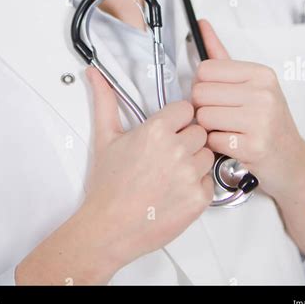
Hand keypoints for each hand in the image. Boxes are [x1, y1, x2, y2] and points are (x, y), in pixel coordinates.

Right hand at [82, 66, 214, 269]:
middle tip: (166, 154)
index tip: (168, 129)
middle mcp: (176, 150)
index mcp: (156, 131)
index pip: (186, 109)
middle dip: (186, 139)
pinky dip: (197, 184)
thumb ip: (105, 101)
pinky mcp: (198, 198)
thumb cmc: (108, 187)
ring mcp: (189, 175)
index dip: (177, 119)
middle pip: (199, 131)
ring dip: (194, 161)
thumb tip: (95, 75)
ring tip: (170, 172)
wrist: (109, 228)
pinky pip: (209, 180)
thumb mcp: (105, 138)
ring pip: (207, 154)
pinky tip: (176, 188)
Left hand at [191, 18, 304, 200]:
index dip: (203, 85)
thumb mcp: (250, 83)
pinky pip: (212, 140)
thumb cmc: (267, 120)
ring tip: (226, 130)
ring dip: (208, 128)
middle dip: (203, 107)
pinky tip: (231, 144)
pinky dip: (216, 145)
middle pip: (200, 93)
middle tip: (221, 116)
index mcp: (260, 74)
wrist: (292, 161)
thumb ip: (221, 55)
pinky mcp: (254, 147)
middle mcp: (263, 94)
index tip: (216, 95)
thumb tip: (201, 24)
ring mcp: (260, 121)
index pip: (205, 69)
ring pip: (203, 117)